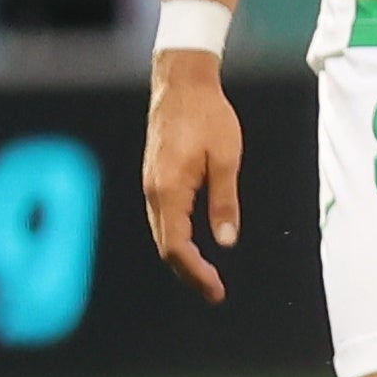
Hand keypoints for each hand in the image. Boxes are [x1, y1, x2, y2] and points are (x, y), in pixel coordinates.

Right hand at [143, 53, 244, 301]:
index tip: (216, 290)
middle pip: (165, 246)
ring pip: (162, 233)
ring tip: (206, 277)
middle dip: (188, 273)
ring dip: (182, 258)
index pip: (176, 247)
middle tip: (214, 292)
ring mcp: (151, 184)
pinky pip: (162, 218)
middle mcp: (153, 192)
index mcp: (168, 190)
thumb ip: (224, 201)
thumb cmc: (208, 116)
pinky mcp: (155, 177)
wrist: (181, 83)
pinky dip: (176, 238)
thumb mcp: (225, 158)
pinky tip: (193, 246)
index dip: (195, 272)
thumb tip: (226, 241)